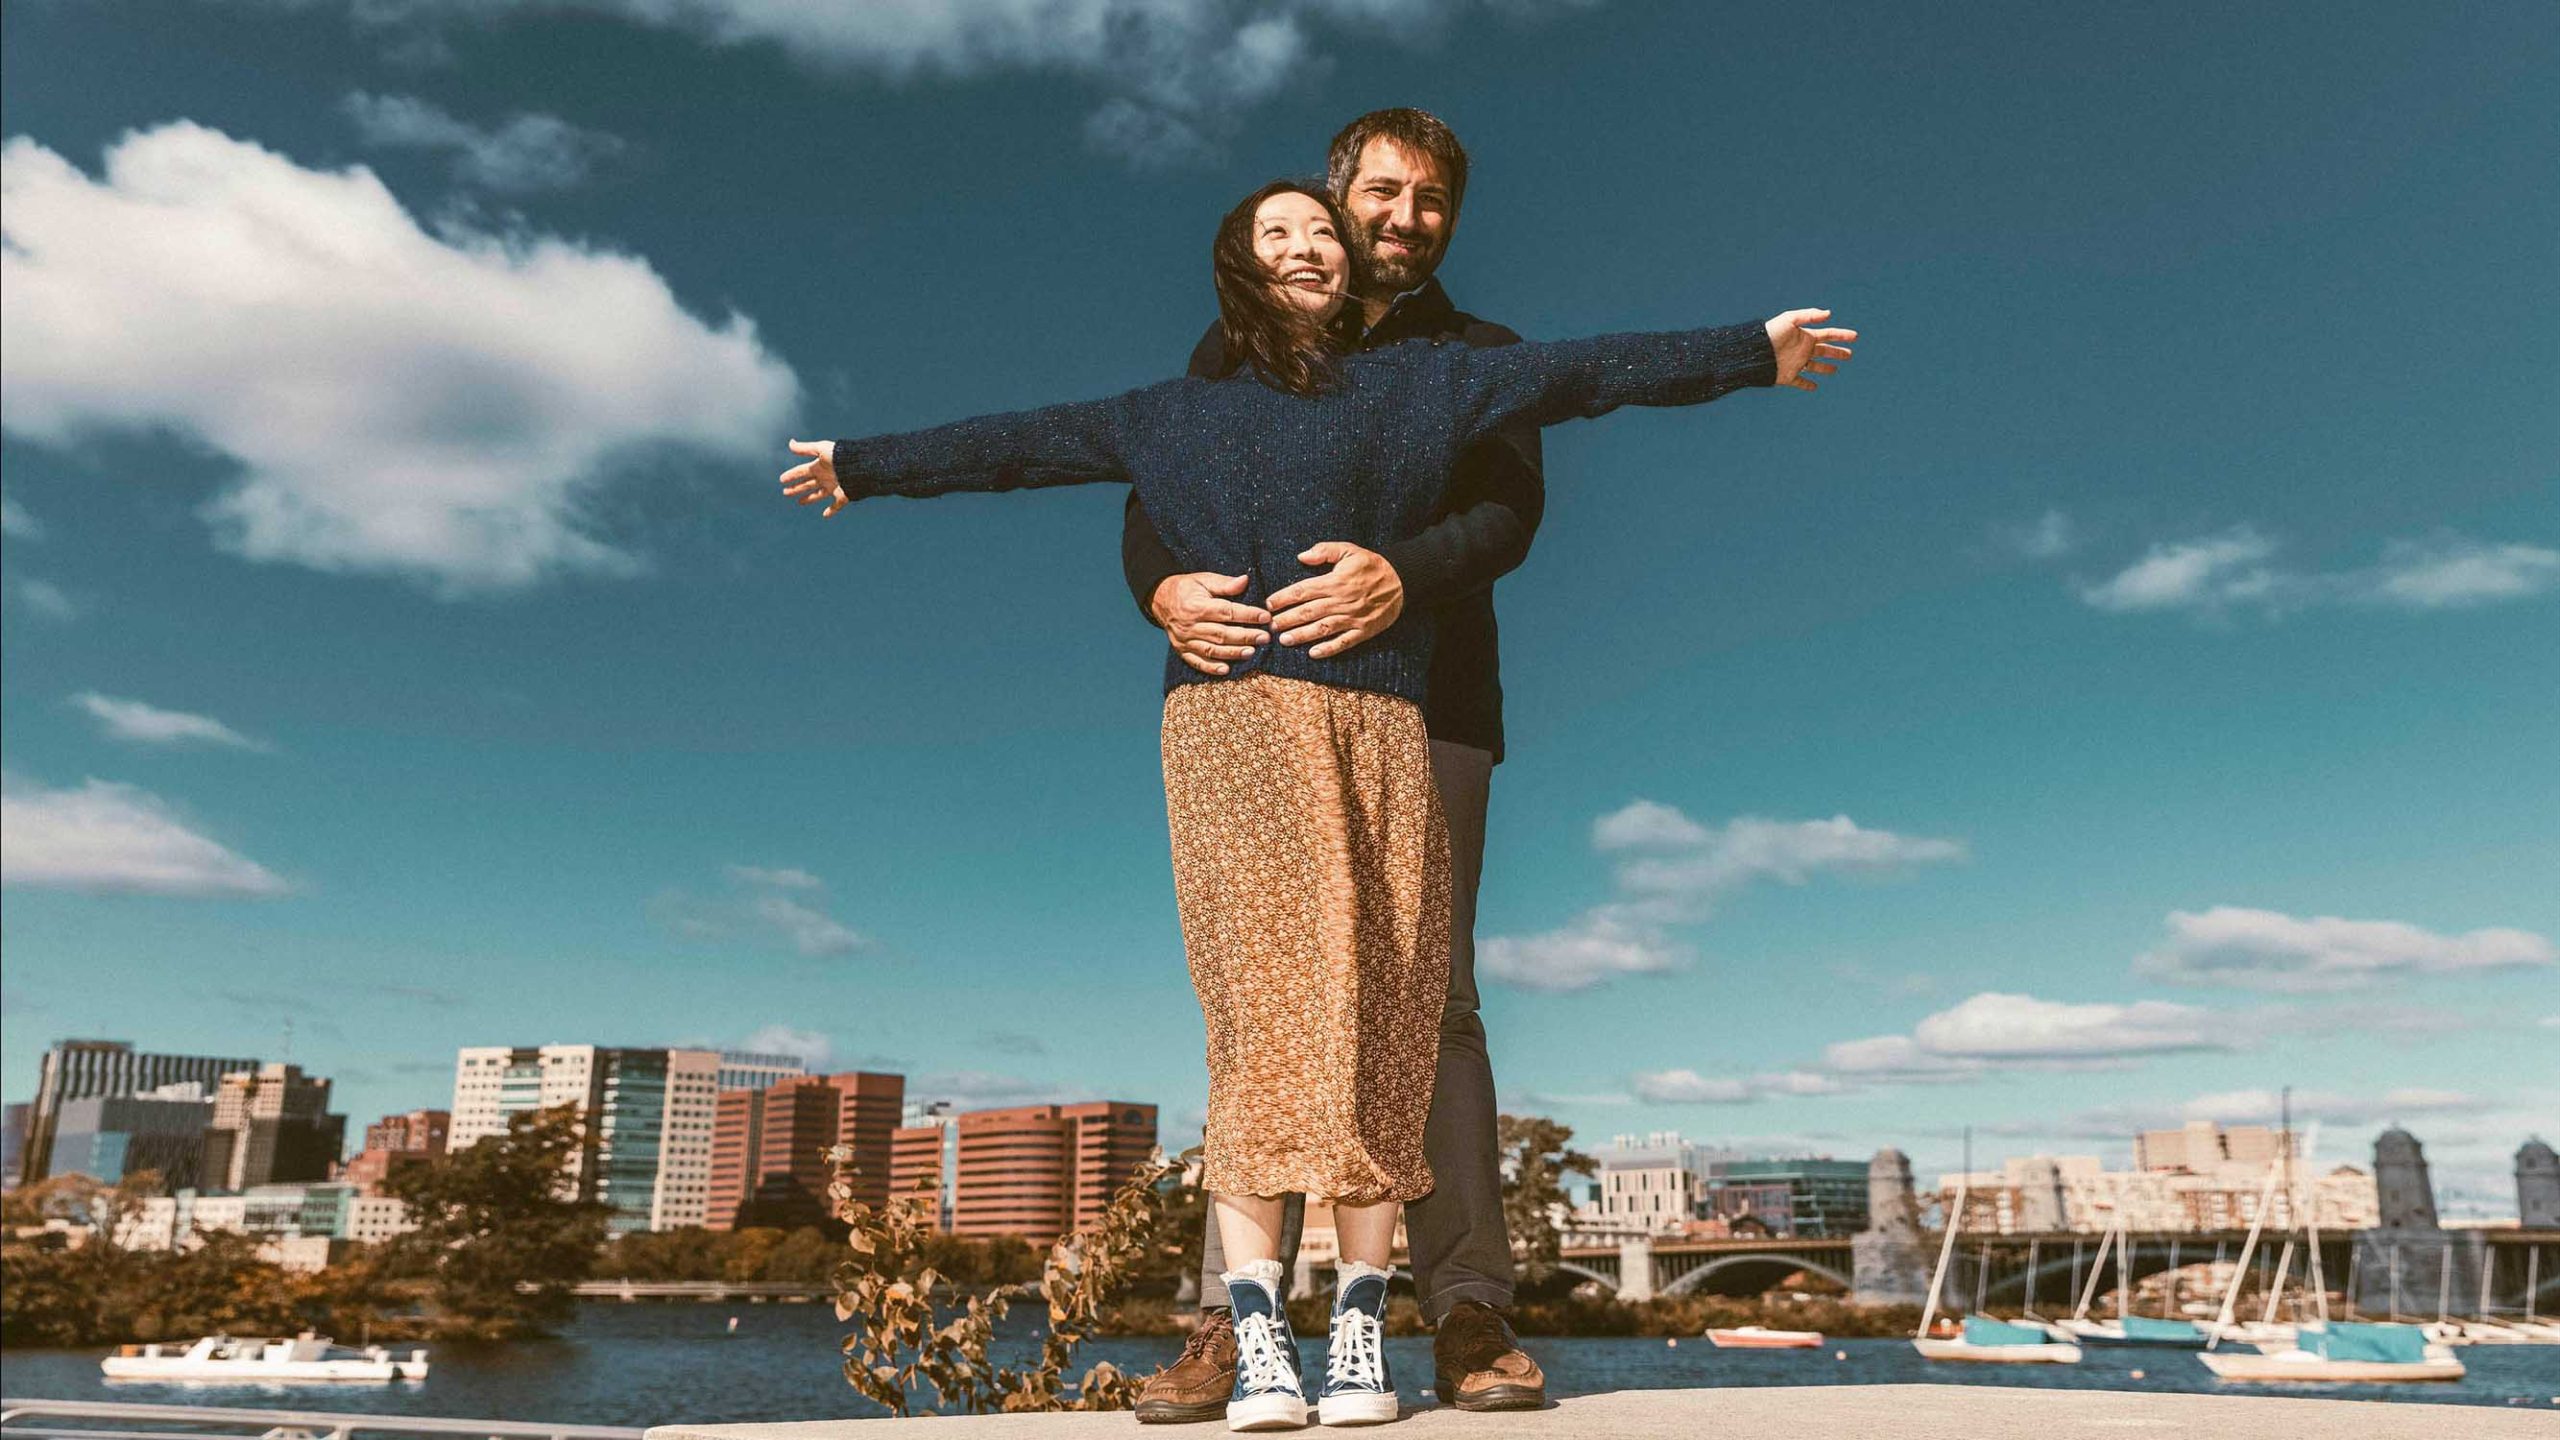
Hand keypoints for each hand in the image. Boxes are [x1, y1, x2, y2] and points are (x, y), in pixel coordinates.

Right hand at [779, 439, 847, 516]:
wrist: (858, 466)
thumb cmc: (839, 456)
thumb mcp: (820, 449)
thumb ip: (805, 448)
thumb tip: (790, 443)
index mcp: (819, 466)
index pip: (802, 471)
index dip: (792, 475)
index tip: (782, 480)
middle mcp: (825, 477)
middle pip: (808, 483)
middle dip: (796, 488)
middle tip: (785, 493)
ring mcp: (834, 487)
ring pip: (818, 494)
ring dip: (809, 498)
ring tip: (799, 502)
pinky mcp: (843, 495)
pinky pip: (836, 505)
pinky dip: (831, 510)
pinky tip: (825, 515)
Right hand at [1151, 572, 1270, 676]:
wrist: (1160, 599)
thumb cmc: (1187, 588)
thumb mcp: (1204, 579)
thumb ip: (1224, 583)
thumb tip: (1245, 580)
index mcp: (1197, 605)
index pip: (1226, 612)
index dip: (1247, 615)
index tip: (1265, 617)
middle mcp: (1190, 625)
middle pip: (1221, 633)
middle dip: (1245, 636)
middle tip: (1265, 638)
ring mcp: (1185, 640)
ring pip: (1212, 649)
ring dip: (1233, 653)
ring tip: (1251, 652)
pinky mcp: (1182, 650)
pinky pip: (1197, 662)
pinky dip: (1211, 668)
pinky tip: (1226, 670)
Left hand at [1268, 542, 1402, 658]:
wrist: (1403, 581)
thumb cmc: (1372, 565)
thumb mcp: (1350, 550)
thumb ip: (1325, 551)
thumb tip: (1302, 556)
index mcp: (1335, 581)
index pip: (1302, 591)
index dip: (1283, 598)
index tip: (1269, 604)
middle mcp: (1341, 601)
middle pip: (1307, 612)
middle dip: (1286, 619)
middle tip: (1270, 626)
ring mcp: (1352, 618)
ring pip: (1321, 629)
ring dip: (1301, 635)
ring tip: (1284, 641)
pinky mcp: (1363, 631)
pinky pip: (1343, 642)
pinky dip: (1328, 649)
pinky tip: (1313, 654)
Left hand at [1764, 308, 1857, 391]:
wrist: (1754, 352)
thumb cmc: (1770, 333)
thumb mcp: (1790, 319)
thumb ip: (1809, 315)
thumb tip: (1828, 313)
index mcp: (1805, 336)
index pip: (1828, 335)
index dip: (1841, 335)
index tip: (1855, 336)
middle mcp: (1802, 350)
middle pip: (1824, 351)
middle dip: (1837, 352)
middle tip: (1849, 355)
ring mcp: (1796, 363)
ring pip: (1815, 367)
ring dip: (1826, 368)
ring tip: (1835, 370)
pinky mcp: (1788, 376)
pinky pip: (1800, 382)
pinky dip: (1807, 385)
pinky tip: (1815, 387)